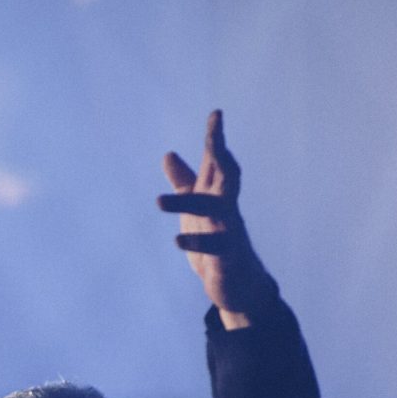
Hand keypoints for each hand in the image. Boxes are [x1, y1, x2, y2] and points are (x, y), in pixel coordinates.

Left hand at [159, 109, 275, 327]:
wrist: (238, 284)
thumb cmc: (216, 241)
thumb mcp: (196, 209)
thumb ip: (185, 182)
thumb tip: (169, 154)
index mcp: (218, 194)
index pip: (217, 161)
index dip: (216, 138)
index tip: (216, 114)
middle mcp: (227, 207)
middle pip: (228, 176)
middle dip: (221, 156)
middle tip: (215, 140)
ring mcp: (230, 230)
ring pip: (214, 211)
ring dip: (186, 204)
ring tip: (158, 202)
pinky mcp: (227, 257)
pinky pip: (214, 246)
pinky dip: (196, 243)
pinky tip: (177, 241)